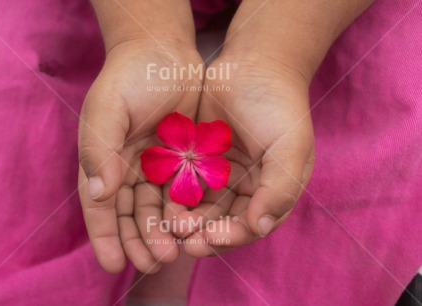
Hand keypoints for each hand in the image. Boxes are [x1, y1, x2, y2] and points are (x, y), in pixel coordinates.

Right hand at [78, 39, 202, 271]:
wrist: (164, 53)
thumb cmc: (129, 78)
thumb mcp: (107, 109)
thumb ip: (99, 149)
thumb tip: (99, 193)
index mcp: (103, 161)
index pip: (99, 207)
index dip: (105, 237)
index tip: (114, 263)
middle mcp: (127, 170)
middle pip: (130, 215)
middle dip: (140, 241)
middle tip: (155, 263)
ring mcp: (156, 168)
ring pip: (158, 210)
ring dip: (163, 234)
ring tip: (174, 254)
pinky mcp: (182, 162)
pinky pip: (183, 193)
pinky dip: (185, 213)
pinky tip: (192, 229)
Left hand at [167, 55, 314, 255]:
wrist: (253, 66)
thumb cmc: (278, 106)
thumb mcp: (289, 147)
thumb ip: (279, 188)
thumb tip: (260, 228)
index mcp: (272, 191)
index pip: (250, 225)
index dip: (230, 236)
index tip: (208, 239)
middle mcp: (246, 188)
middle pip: (223, 222)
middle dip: (203, 234)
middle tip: (183, 240)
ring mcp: (221, 175)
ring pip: (201, 208)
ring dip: (186, 220)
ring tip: (170, 224)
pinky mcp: (199, 160)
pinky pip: (186, 184)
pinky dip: (176, 197)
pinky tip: (162, 203)